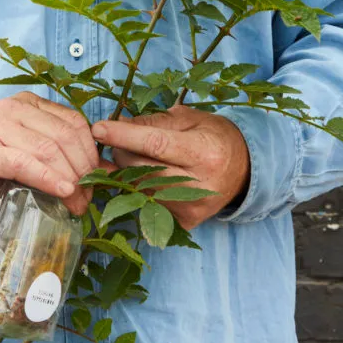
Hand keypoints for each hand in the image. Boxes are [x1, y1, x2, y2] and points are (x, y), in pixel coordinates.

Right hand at [0, 93, 98, 214]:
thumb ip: (59, 154)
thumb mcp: (26, 150)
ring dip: (69, 179)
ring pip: (48, 149)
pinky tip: (62, 191)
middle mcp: (15, 109)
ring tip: (77, 202)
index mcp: (29, 104)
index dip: (91, 152)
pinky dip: (47, 178)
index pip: (74, 122)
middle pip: (65, 136)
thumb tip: (103, 172)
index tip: (98, 178)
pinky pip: (24, 162)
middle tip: (89, 197)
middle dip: (83, 170)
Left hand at [91, 106, 249, 229]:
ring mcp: (192, 208)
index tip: (98, 128)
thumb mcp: (190, 119)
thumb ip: (155, 121)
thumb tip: (119, 123)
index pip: (156, 144)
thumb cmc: (214, 137)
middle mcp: (200, 184)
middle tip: (118, 140)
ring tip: (132, 157)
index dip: (124, 136)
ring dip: (126, 172)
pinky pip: (147, 204)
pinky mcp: (185, 223)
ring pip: (139, 189)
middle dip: (121, 152)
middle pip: (141, 169)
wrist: (245, 171)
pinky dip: (138, 189)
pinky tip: (145, 176)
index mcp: (205, 152)